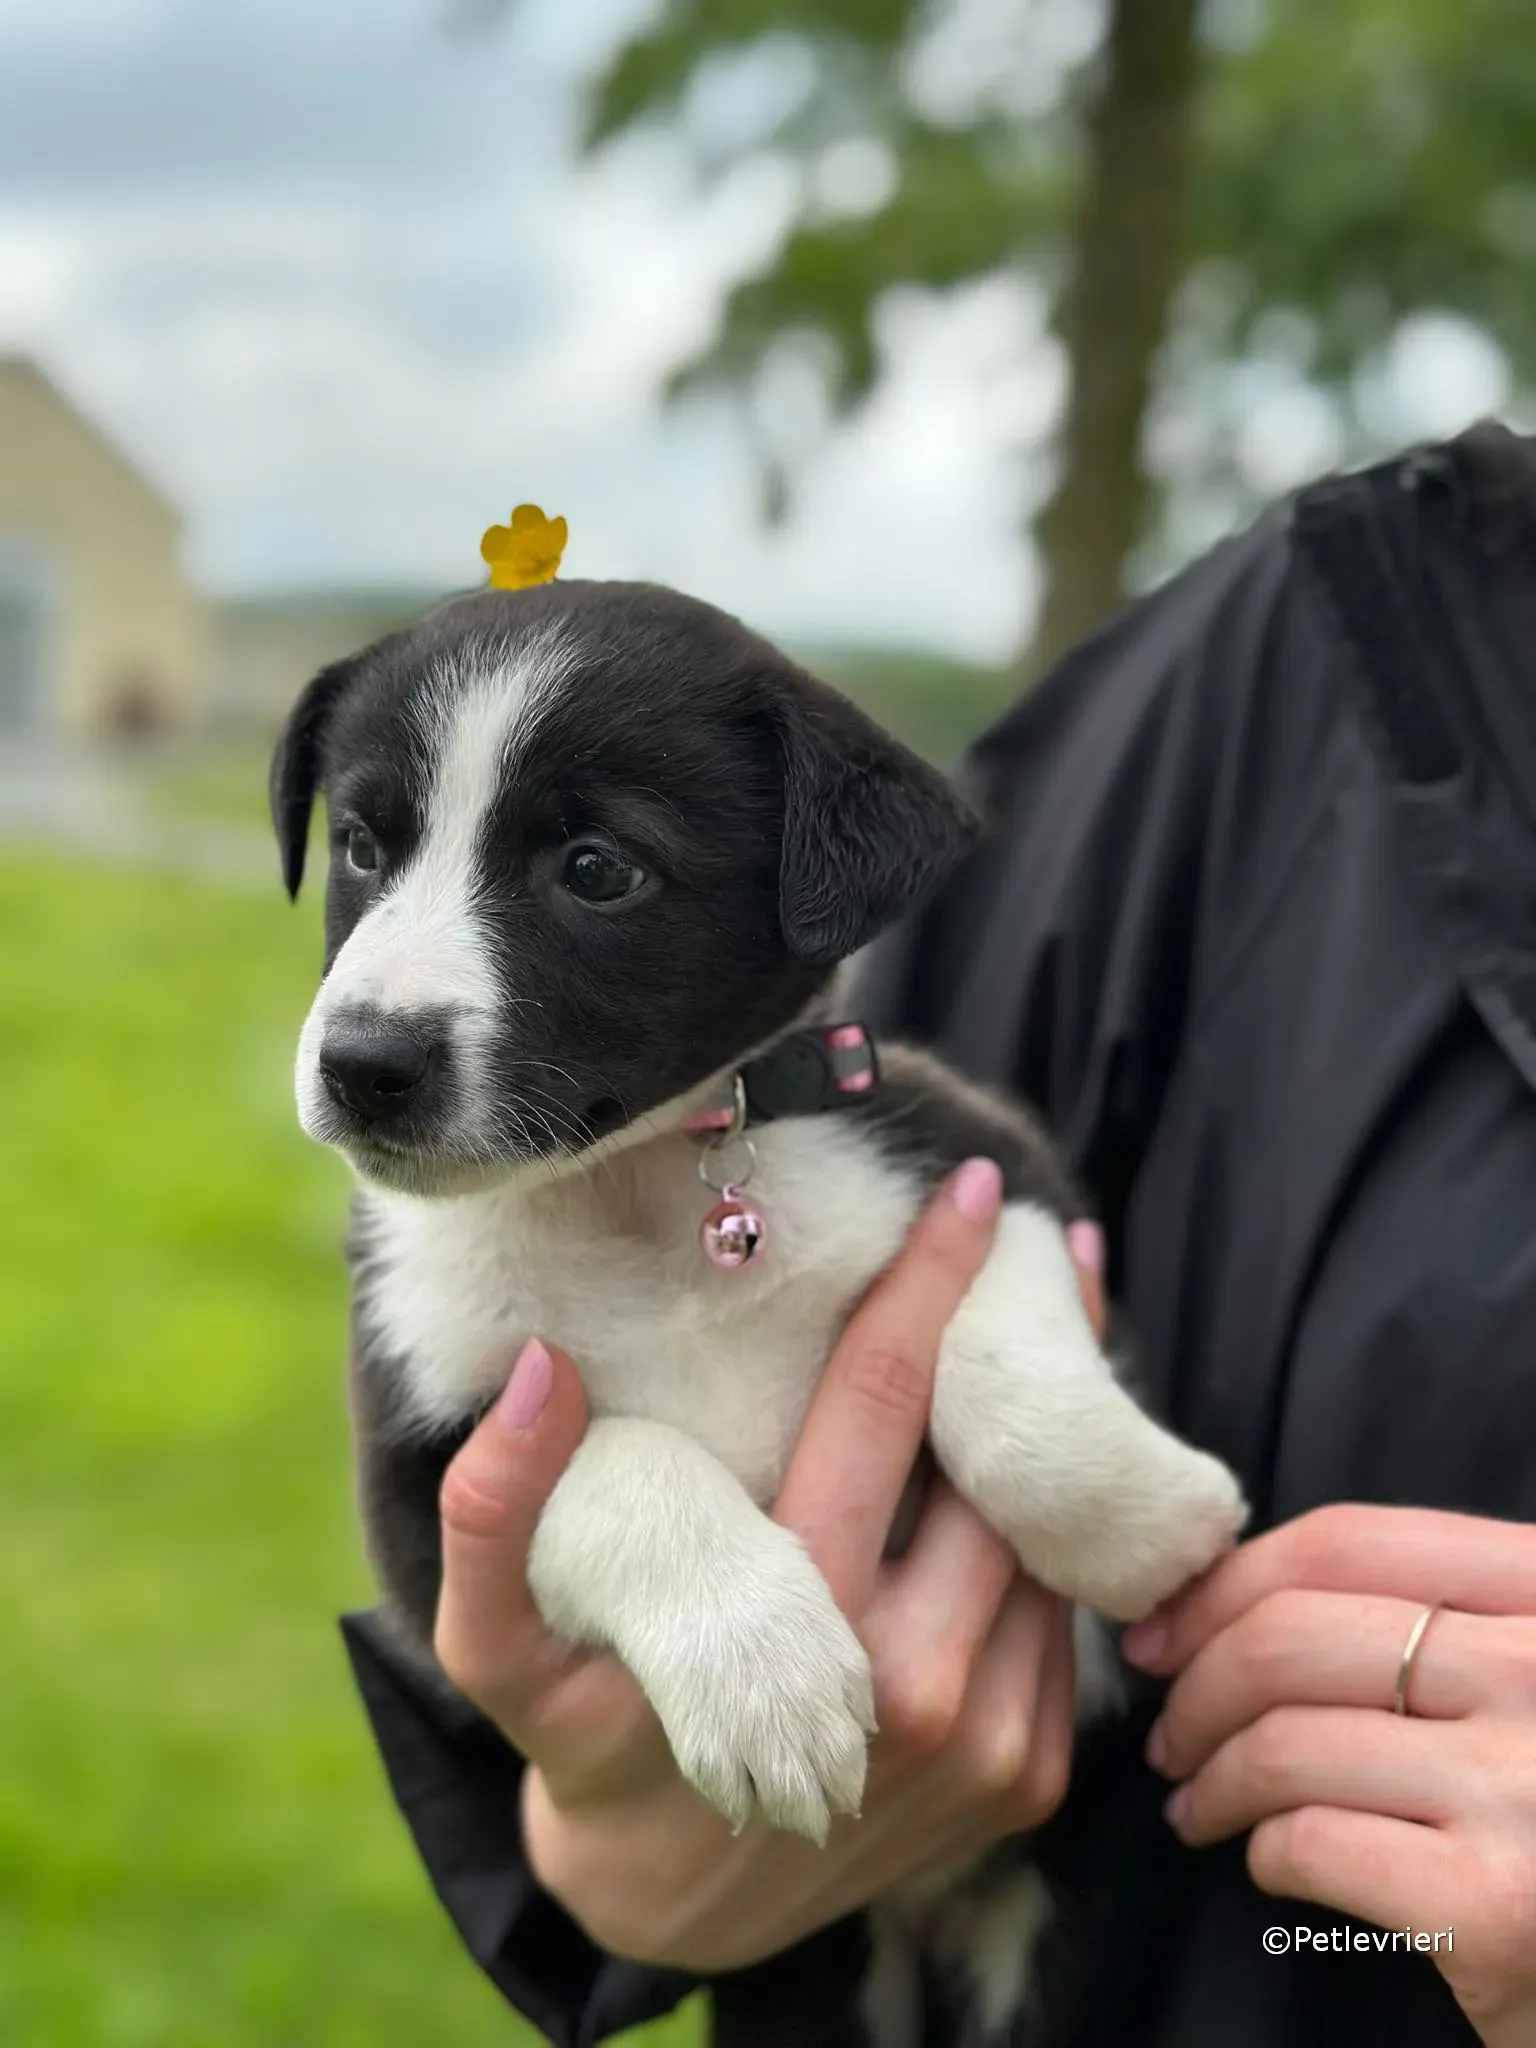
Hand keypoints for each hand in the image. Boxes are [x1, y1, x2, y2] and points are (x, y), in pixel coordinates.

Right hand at [430, 1163, 1102, 1973]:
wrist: (676, 1902)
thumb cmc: (583, 1745)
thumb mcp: (495, 1650)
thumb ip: (494, 1515)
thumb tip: (541, 1368)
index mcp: (801, 1635)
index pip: (880, 1411)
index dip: (926, 1288)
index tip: (980, 1193)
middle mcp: (914, 1692)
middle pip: (994, 1470)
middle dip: (1032, 1348)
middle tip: (1062, 1245)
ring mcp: (989, 1747)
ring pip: (1041, 1544)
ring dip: (1054, 1439)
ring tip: (1064, 1326)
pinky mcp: (1030, 1780)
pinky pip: (1061, 1623)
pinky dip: (1056, 1538)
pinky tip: (1039, 1475)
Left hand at [1123, 1504, 1535, 2046]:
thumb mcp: (1513, 1668)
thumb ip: (1415, 1611)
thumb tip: (1218, 1596)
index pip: (1345, 1544)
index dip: (1227, 1583)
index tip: (1163, 1631)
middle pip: (1291, 1638)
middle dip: (1197, 1690)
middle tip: (1171, 1737)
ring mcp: (1522, 1786)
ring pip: (1285, 1742)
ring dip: (1213, 1779)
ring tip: (1199, 1805)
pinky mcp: (1496, 1905)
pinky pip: (1312, 1841)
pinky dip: (1263, 1851)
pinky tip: (1270, 1860)